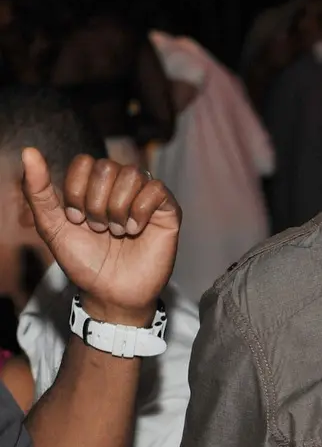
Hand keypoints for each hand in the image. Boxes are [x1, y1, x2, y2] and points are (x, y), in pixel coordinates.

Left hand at [22, 149, 179, 321]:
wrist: (111, 294)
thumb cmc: (85, 262)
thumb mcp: (52, 227)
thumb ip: (38, 192)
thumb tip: (29, 152)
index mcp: (94, 185)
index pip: (84, 162)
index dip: (76, 191)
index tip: (77, 220)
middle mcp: (120, 186)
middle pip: (106, 167)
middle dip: (96, 203)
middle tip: (99, 229)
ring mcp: (145, 197)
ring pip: (131, 175)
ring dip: (117, 209)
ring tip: (117, 232)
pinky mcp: (168, 210)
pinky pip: (156, 189)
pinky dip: (140, 210)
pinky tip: (135, 230)